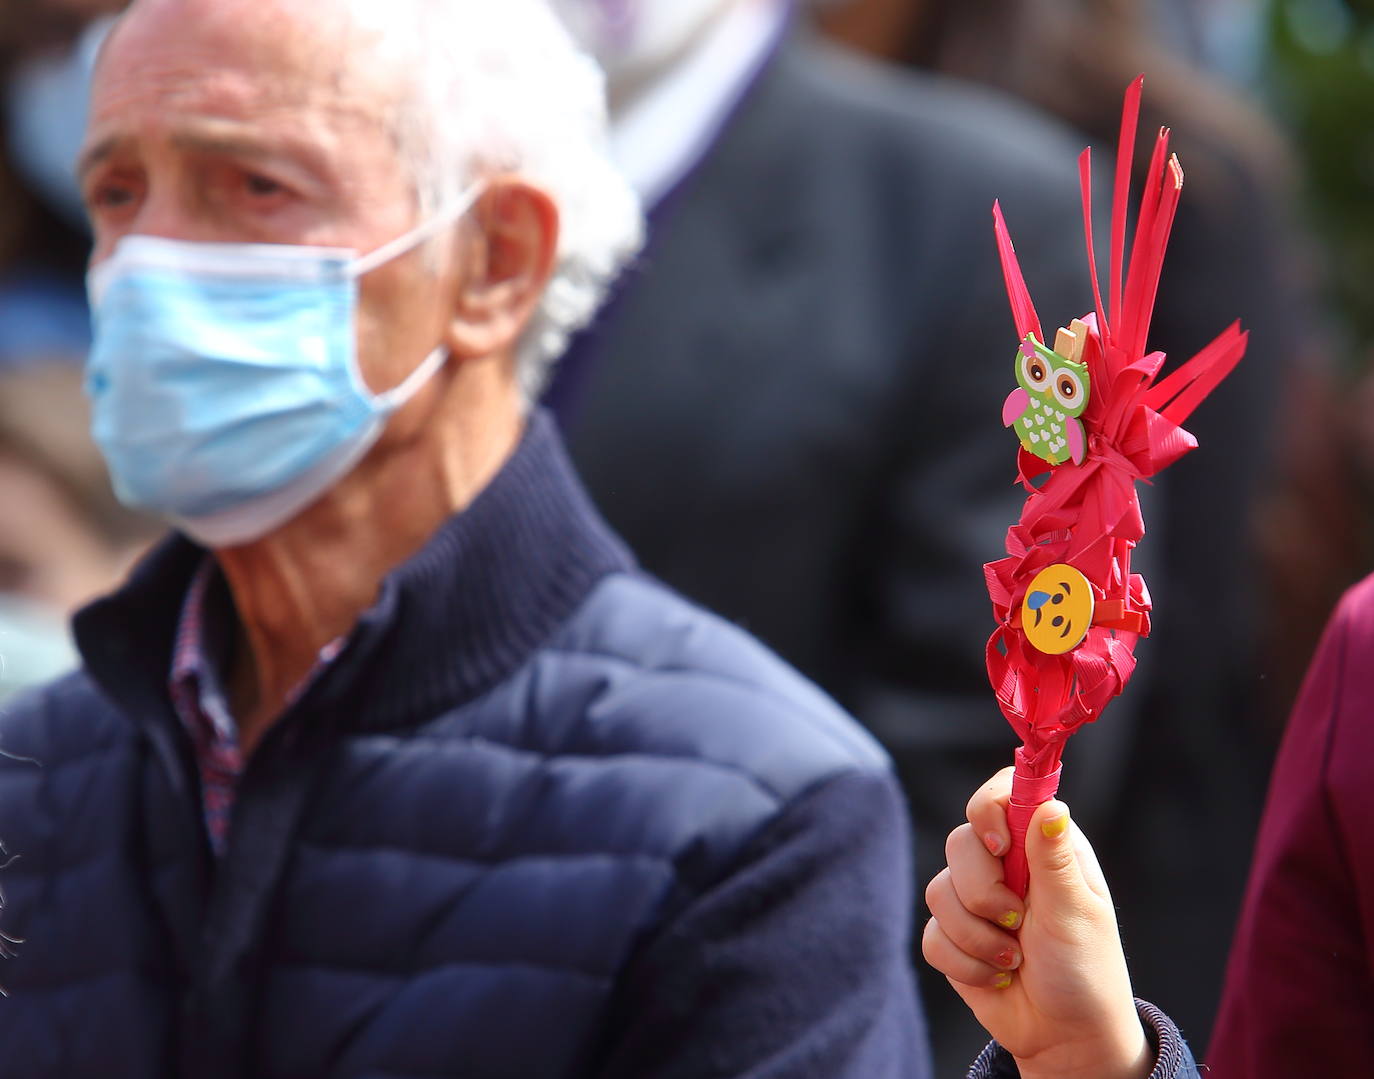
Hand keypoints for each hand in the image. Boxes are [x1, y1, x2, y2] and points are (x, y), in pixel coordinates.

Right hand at [921, 768, 1151, 1078]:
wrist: (1065, 1037)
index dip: (988, 811)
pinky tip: (997, 975)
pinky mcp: (952, 937)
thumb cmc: (1085, 971)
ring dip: (978, 936)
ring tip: (1014, 959)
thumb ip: (1054, 859)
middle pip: (959, 843)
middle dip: (983, 892)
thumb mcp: (1076, 912)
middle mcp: (1004, 866)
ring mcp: (973, 900)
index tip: (1001, 847)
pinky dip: (966, 962)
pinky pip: (932, 935)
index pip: (999, 796)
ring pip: (938, 891)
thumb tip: (1050, 803)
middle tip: (1018, 921)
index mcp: (1039, 848)